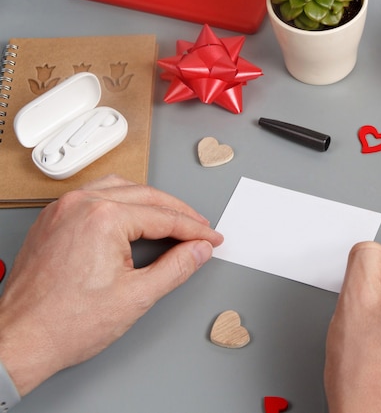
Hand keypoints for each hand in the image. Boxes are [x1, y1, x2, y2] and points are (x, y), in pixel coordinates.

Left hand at [0, 175, 222, 395]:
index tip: (210, 239)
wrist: (20, 340)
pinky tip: (133, 215)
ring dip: (151, 201)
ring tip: (173, 219)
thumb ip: (176, 268)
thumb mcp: (137, 297)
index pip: (164, 217)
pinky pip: (95, 195)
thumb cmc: (66, 323)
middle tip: (200, 230)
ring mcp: (62, 209)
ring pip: (121, 188)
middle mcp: (80, 204)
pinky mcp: (52, 219)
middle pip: (146, 196)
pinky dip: (122, 201)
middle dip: (178, 212)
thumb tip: (198, 250)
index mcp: (103, 217)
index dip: (194, 230)